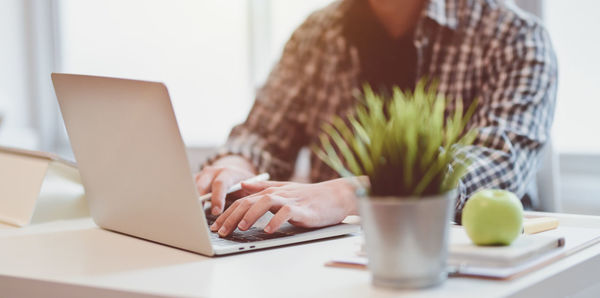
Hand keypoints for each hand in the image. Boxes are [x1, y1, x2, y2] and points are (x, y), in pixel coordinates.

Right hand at [195, 155, 256, 214]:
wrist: (235, 175)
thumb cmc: (243, 186)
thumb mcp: (250, 189)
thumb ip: (248, 195)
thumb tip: (243, 207)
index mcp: (228, 173)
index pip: (220, 184)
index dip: (217, 198)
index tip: (216, 212)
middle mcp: (213, 172)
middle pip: (201, 185)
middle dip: (199, 201)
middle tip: (199, 215)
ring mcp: (202, 176)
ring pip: (192, 188)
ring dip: (192, 201)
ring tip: (193, 215)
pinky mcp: (195, 181)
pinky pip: (188, 190)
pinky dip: (189, 200)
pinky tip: (190, 211)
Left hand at [210, 178, 359, 236]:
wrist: (335, 196)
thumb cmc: (309, 196)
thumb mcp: (283, 190)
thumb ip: (262, 188)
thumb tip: (242, 186)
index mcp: (270, 191)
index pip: (242, 200)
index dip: (227, 213)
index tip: (216, 226)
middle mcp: (277, 193)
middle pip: (249, 201)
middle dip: (232, 216)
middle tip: (221, 230)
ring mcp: (290, 200)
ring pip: (265, 203)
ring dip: (251, 215)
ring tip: (242, 228)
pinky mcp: (302, 209)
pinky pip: (287, 213)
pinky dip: (276, 221)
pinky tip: (269, 230)